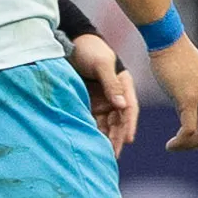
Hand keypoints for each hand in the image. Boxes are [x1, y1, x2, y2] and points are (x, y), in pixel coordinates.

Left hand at [68, 33, 138, 153]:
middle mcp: (115, 95)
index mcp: (124, 85)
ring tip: (102, 155)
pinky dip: (91, 132)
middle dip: (117, 138)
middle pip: (118, 120)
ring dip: (105, 138)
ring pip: (105, 123)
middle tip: (113, 155)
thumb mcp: (101, 64)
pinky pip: (91, 120)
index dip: (129, 125)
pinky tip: (89, 144)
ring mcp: (101, 100)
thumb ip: (111, 84)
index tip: (128, 140)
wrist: (68, 42)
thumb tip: (122, 106)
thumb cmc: (88, 49)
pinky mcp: (87, 103)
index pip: (129, 109)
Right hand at [148, 35, 197, 150]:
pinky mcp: (188, 98)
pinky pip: (189, 129)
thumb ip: (194, 90)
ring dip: (190, 145)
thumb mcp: (190, 75)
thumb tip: (186, 103)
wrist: (166, 41)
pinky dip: (181, 141)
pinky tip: (170, 144)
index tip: (189, 137)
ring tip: (174, 147)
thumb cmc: (172, 55)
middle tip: (181, 146)